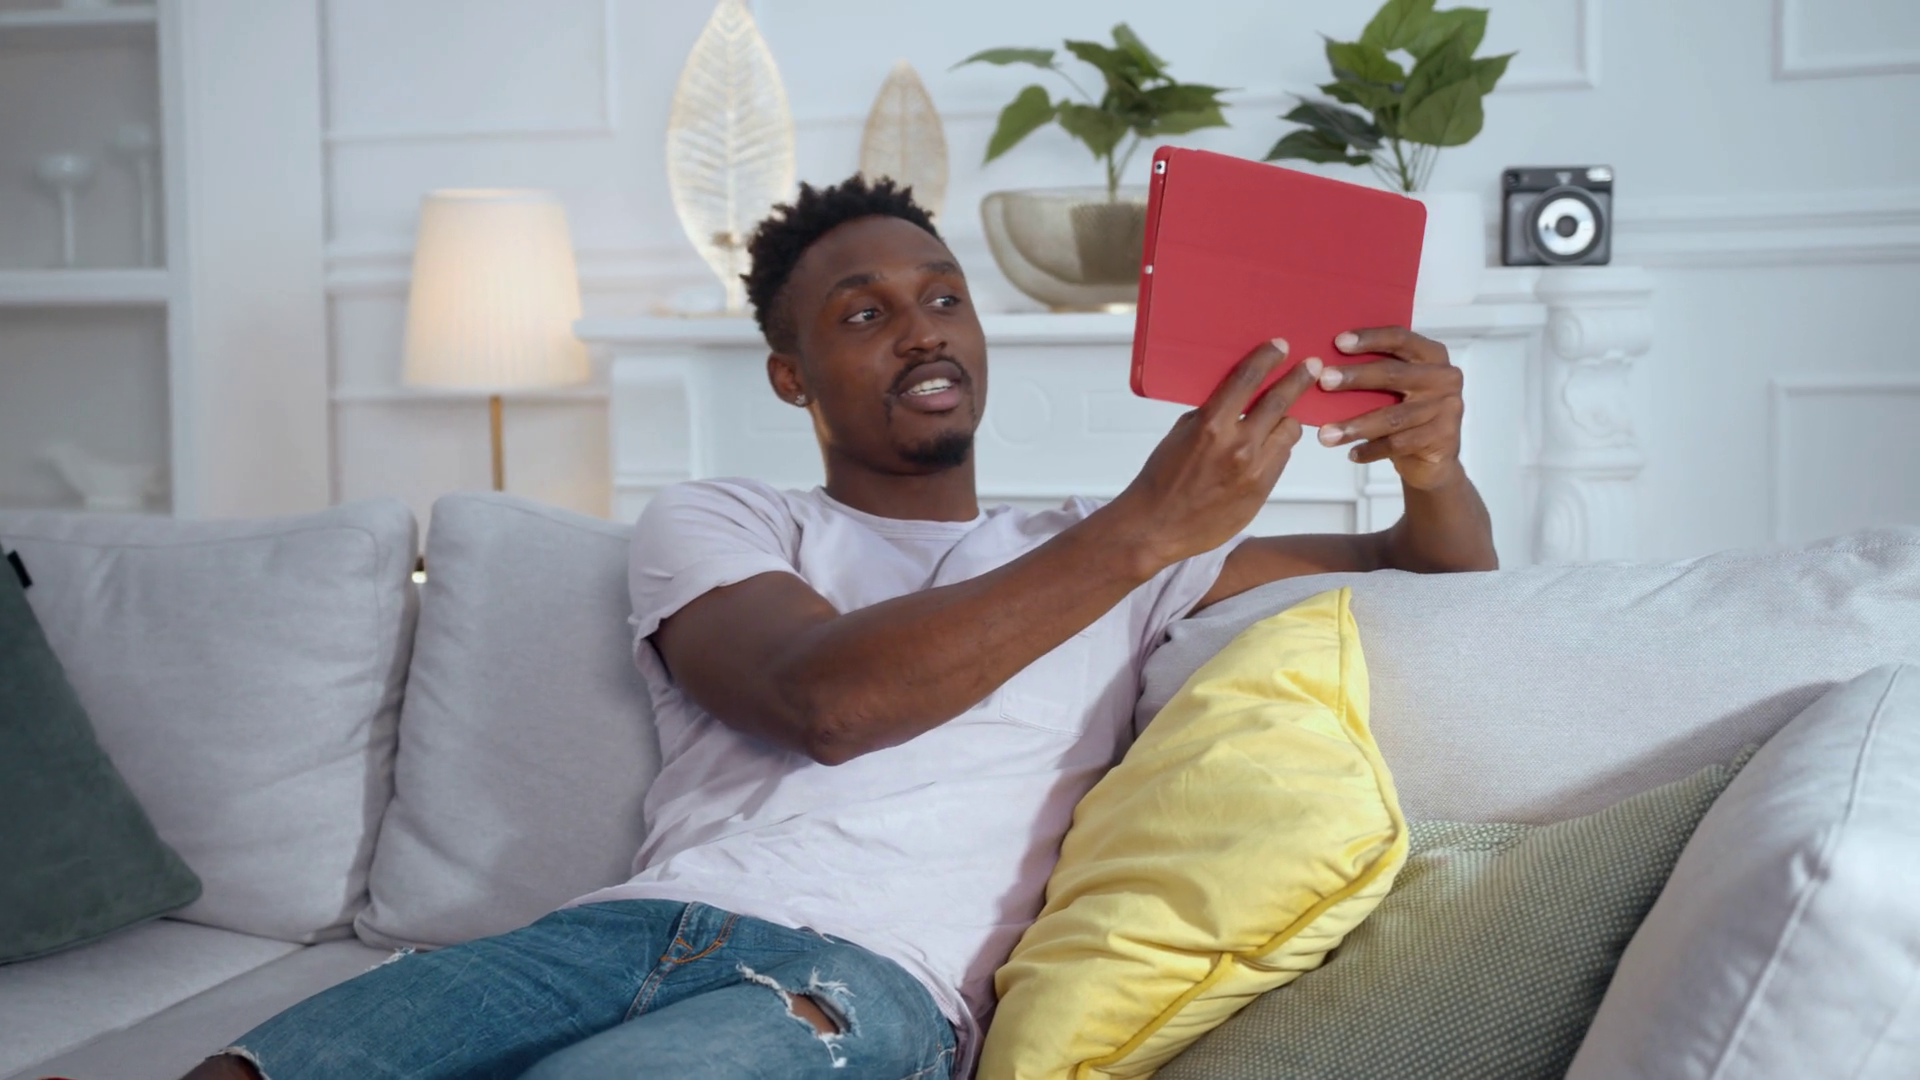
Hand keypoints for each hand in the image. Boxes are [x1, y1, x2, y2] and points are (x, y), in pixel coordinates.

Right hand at [1108, 339, 1315, 565]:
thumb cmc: (1162, 480)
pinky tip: (1268, 446)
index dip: (1267, 359)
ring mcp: (1254, 470)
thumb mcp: (1181, 434)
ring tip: (1283, 415)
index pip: (1247, 380)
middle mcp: (1238, 446)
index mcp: (1211, 426)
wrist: (1158, 526)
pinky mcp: (1262, 490)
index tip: (1280, 347)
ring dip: (1287, 419)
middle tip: (1311, 367)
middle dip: (1298, 380)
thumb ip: (1212, 414)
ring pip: (1288, 431)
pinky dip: (1277, 447)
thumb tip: (1236, 398)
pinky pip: (1282, 458)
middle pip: (1280, 402)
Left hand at [1310, 326, 1465, 490]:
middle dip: (1355, 377)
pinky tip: (1352, 453)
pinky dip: (1371, 450)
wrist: (1435, 458)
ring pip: (1392, 417)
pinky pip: (1398, 443)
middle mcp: (1444, 377)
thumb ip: (1376, 371)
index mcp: (1432, 355)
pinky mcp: (1442, 437)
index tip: (1338, 342)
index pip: (1400, 338)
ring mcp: (1446, 408)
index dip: (1370, 339)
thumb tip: (1325, 365)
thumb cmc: (1407, 412)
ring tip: (1326, 435)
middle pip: (1393, 374)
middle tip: (1324, 381)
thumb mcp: (1397, 387)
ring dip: (1355, 426)